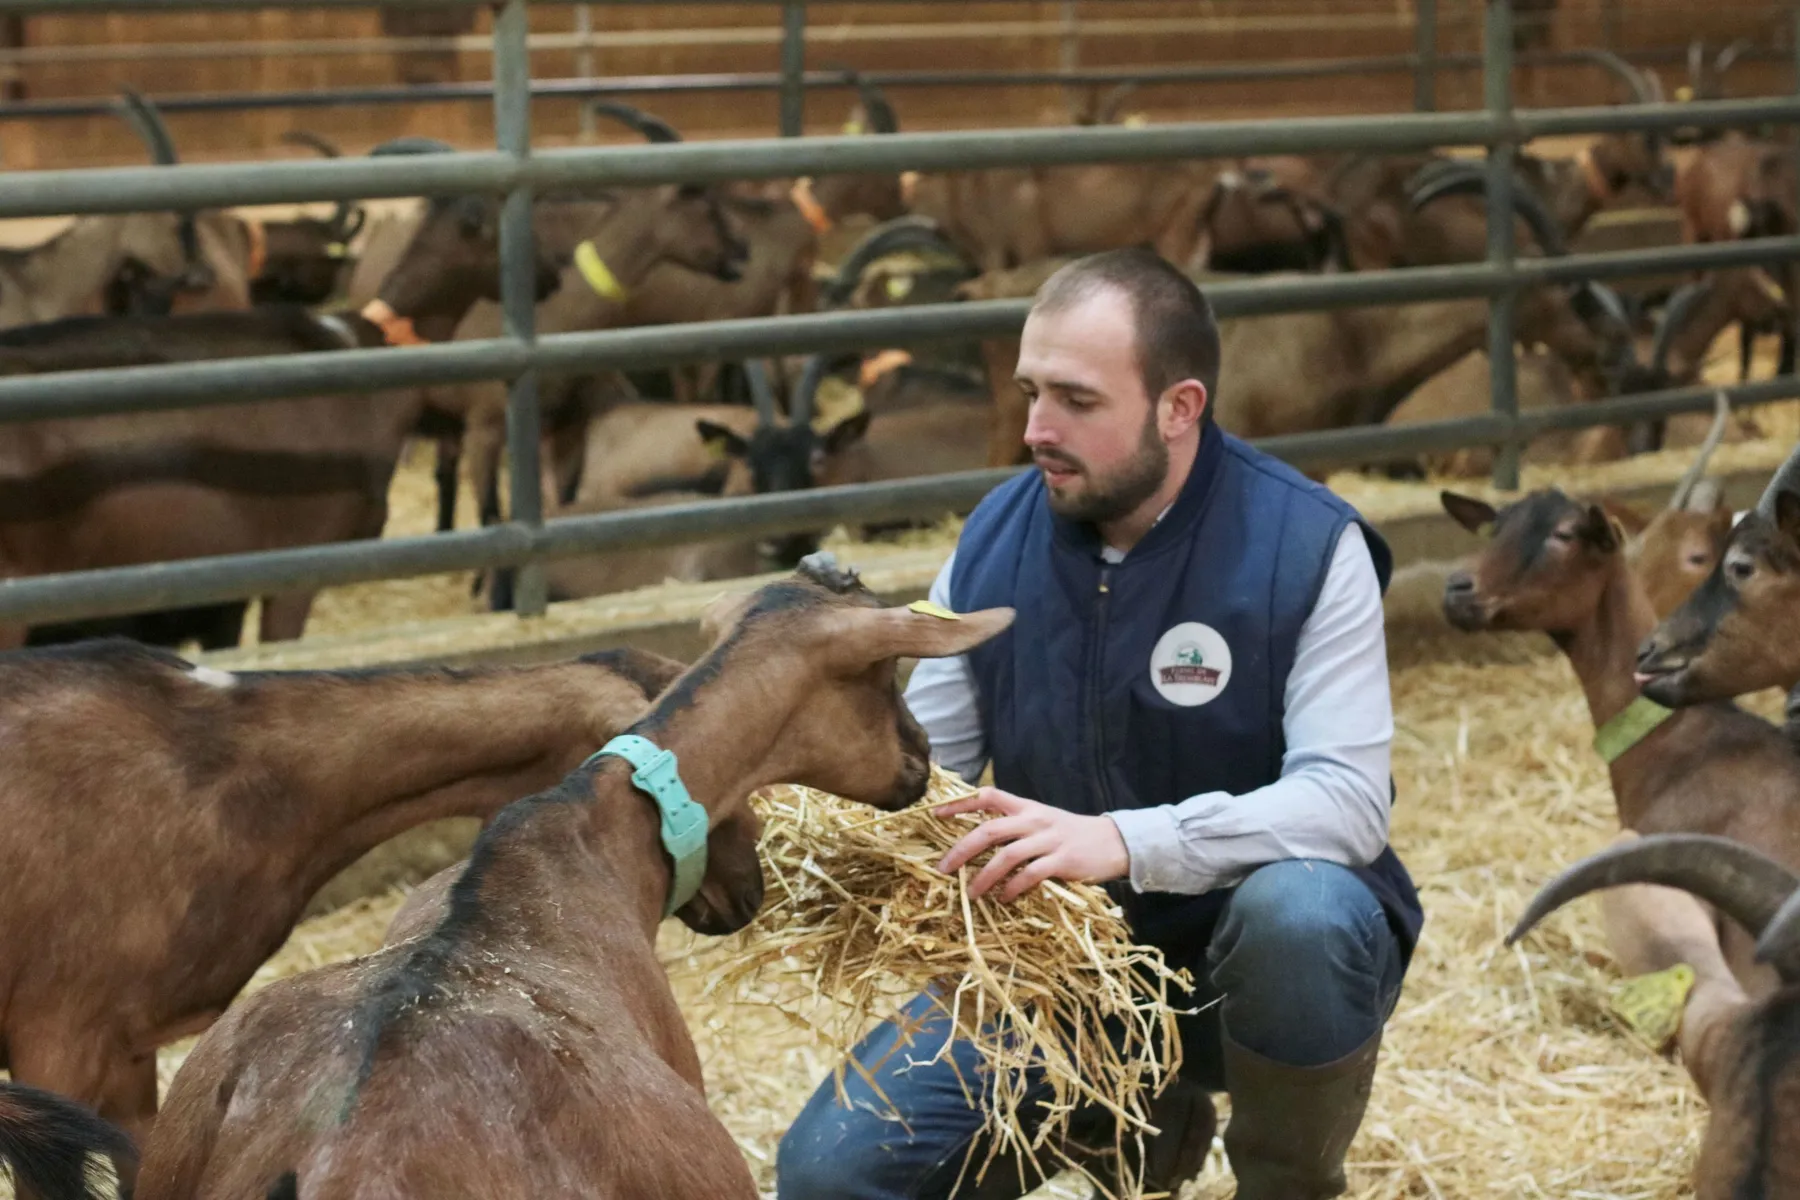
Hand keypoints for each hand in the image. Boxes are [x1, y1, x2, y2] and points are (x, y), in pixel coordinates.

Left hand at [934, 787, 1129, 902]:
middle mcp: (1034, 819)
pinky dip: (1013, 888)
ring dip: (984, 876)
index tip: (935, 813)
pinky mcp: (1063, 860)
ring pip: (1007, 855)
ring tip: (971, 893)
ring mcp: (1049, 839)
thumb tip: (979, 838)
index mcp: (1027, 807)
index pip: (988, 796)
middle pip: (990, 829)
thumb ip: (1016, 825)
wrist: (1114, 842)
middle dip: (962, 849)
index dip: (960, 803)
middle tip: (943, 868)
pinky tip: (1004, 898)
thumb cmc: (1072, 835)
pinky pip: (1031, 874)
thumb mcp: (1043, 820)